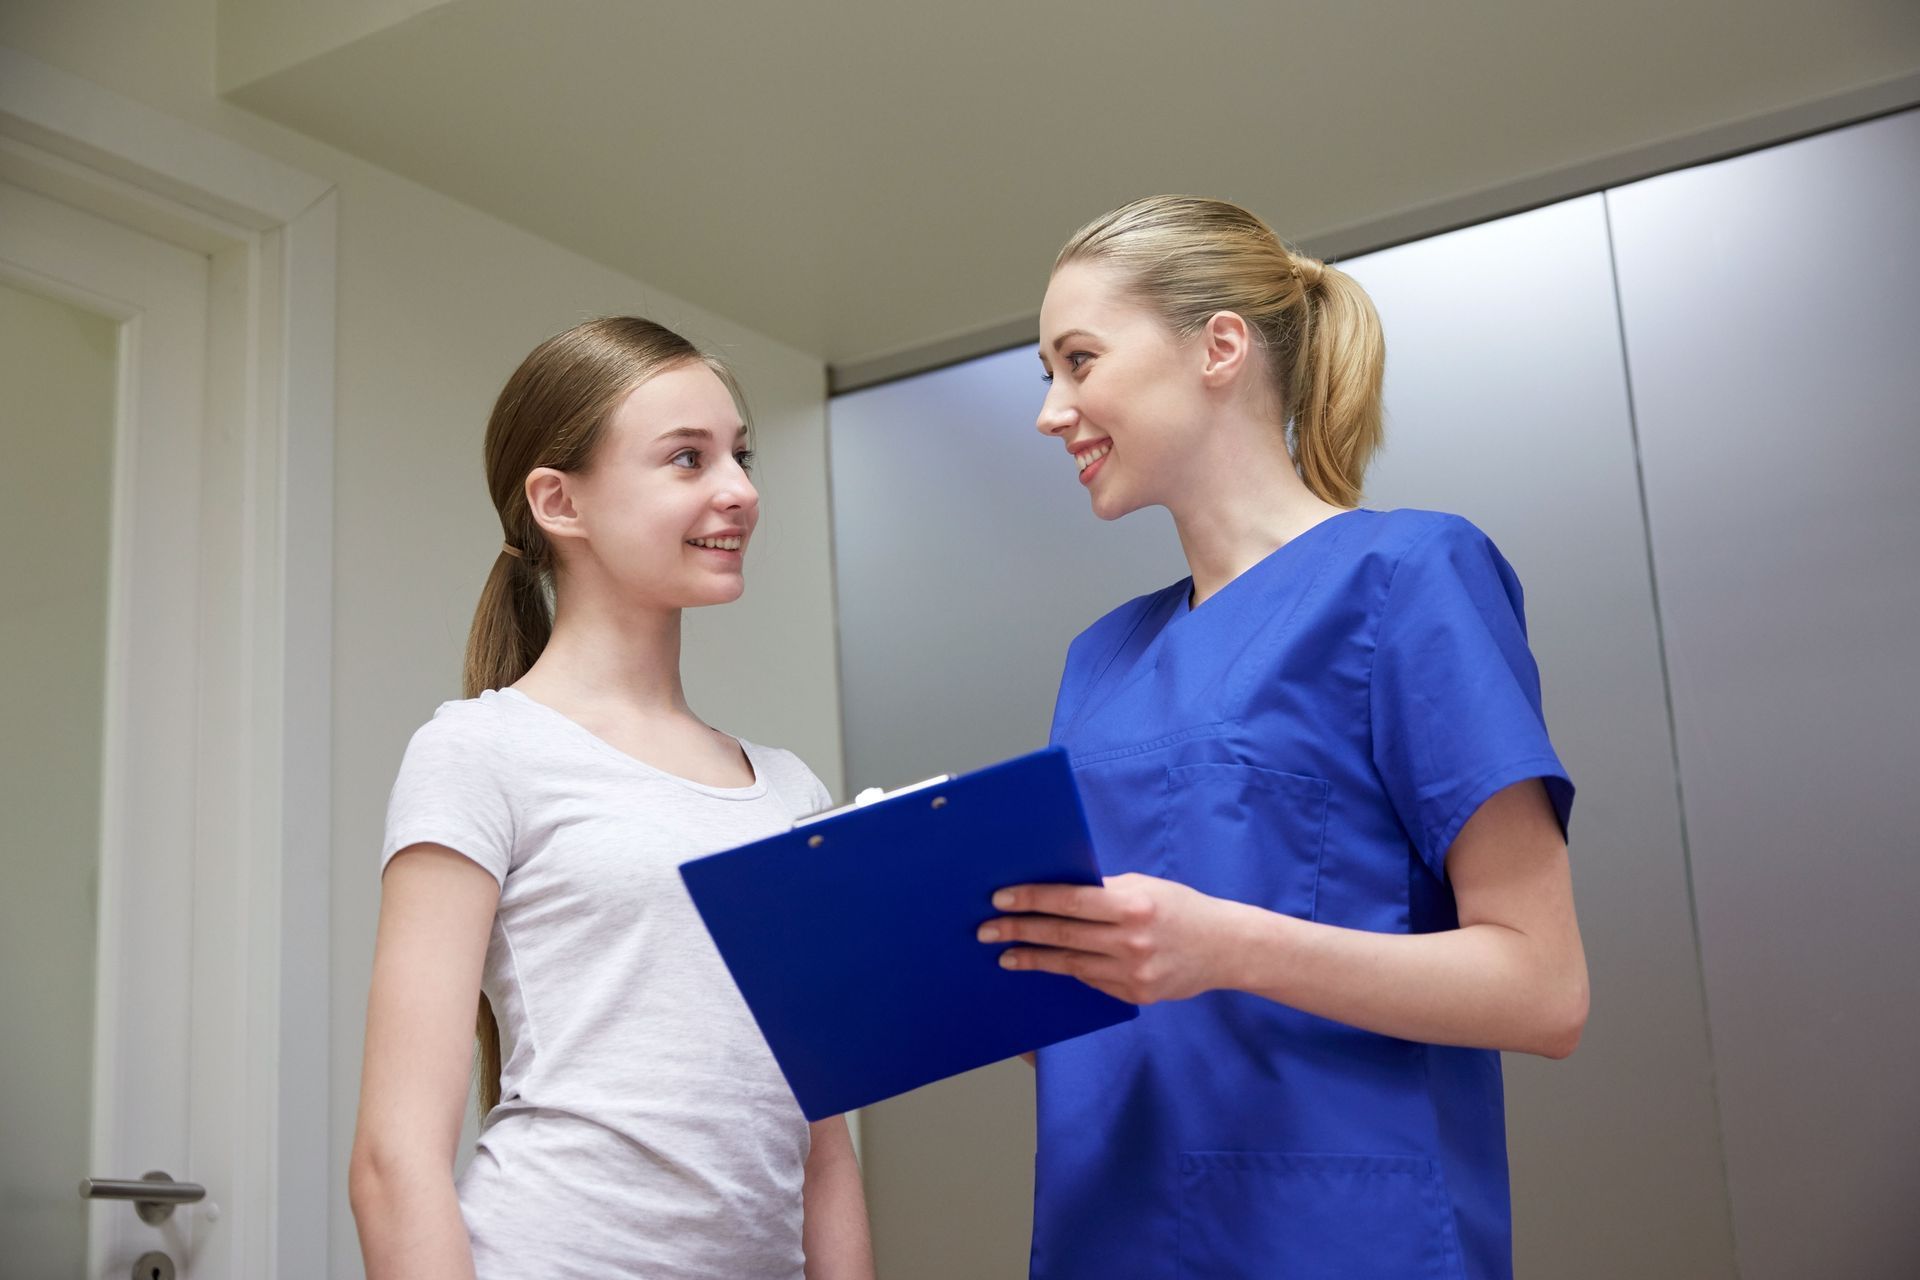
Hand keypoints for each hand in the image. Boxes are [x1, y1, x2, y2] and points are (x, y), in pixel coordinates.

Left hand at [978, 873, 1231, 1004]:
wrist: (1225, 947)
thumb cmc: (1181, 907)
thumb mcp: (1145, 886)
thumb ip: (1104, 891)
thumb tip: (1057, 891)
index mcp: (1133, 905)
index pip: (1069, 901)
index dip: (1031, 900)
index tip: (1000, 899)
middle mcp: (1131, 941)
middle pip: (1061, 935)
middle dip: (1019, 932)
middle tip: (987, 931)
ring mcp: (1133, 973)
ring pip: (1070, 964)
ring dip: (1034, 959)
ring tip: (1006, 956)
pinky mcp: (1136, 995)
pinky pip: (1092, 981)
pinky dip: (1069, 971)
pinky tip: (1049, 965)